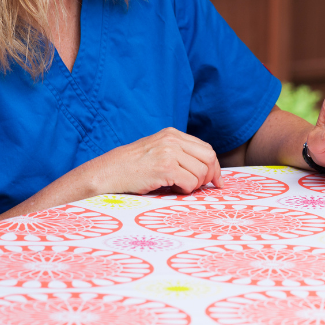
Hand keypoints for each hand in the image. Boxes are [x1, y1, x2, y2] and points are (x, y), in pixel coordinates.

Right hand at [92, 127, 222, 194]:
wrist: (108, 172)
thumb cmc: (132, 166)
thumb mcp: (157, 150)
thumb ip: (179, 153)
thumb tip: (206, 169)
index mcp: (173, 134)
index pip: (206, 148)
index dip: (214, 166)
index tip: (216, 180)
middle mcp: (173, 140)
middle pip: (209, 158)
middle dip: (210, 176)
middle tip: (202, 187)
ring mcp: (169, 153)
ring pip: (201, 172)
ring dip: (194, 185)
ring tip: (179, 187)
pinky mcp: (164, 168)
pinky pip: (190, 182)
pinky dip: (186, 190)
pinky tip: (173, 189)